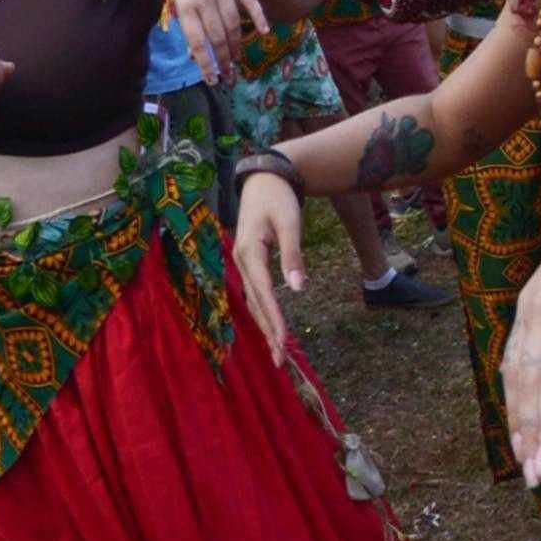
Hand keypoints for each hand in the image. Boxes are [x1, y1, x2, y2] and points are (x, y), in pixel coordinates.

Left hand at [167, 0, 269, 83]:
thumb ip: (188, 23)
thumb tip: (193, 54)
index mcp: (185, 4)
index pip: (196, 40)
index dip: (205, 63)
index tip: (213, 80)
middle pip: (217, 36)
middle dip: (223, 60)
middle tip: (230, 76)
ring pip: (233, 23)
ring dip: (237, 45)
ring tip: (238, 61)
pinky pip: (250, 1)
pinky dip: (258, 16)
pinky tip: (264, 31)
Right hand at [232, 166, 306, 361]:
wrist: (264, 179)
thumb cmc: (278, 199)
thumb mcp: (289, 224)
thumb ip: (293, 256)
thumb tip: (298, 289)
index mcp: (249, 253)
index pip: (264, 294)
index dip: (274, 319)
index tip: (284, 342)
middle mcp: (242, 262)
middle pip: (257, 304)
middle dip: (269, 332)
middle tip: (281, 362)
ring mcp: (243, 263)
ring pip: (255, 302)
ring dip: (266, 326)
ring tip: (277, 352)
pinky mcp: (249, 263)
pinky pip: (256, 294)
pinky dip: (264, 312)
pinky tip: (271, 326)